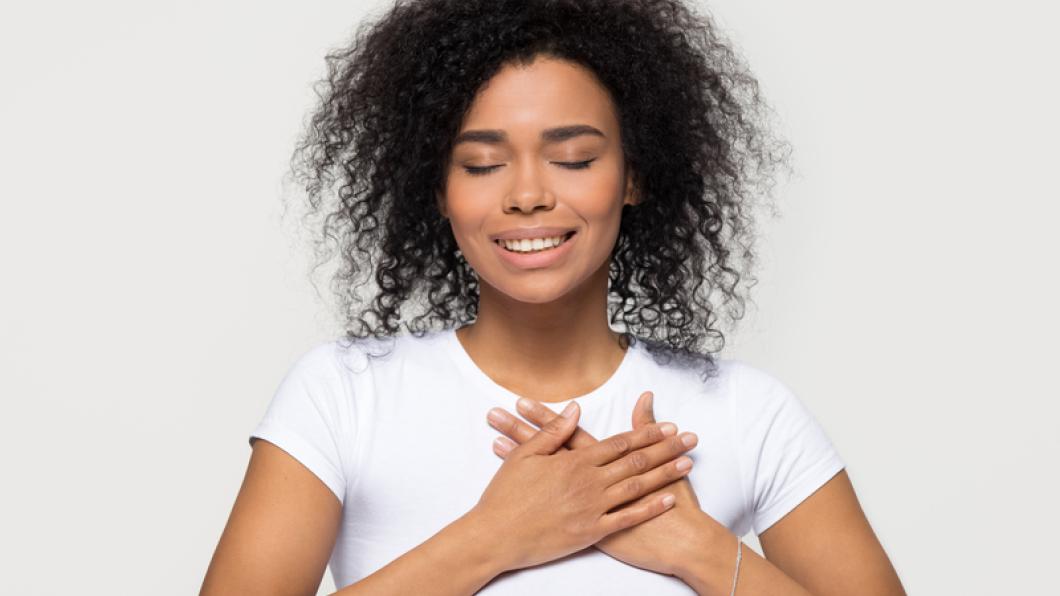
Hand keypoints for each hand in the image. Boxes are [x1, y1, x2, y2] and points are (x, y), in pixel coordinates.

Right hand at [468, 400, 692, 571]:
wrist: (495, 536)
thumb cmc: (505, 495)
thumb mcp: (524, 456)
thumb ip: (553, 431)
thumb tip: (575, 409)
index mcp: (574, 462)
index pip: (619, 443)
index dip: (646, 433)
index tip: (667, 426)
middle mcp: (589, 483)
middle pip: (635, 461)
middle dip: (665, 449)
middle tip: (688, 439)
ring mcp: (592, 509)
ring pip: (637, 487)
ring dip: (665, 474)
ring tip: (687, 464)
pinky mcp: (591, 533)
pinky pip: (628, 519)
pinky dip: (650, 509)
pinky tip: (669, 500)